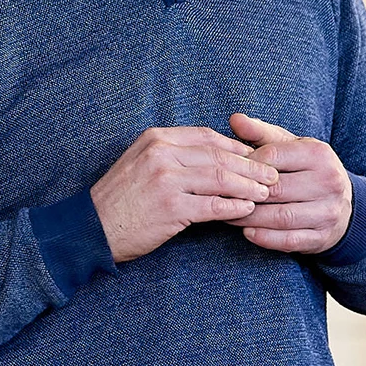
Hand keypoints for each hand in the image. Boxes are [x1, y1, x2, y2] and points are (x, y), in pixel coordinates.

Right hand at [90, 127, 280, 263]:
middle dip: (251, 166)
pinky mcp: (171, 207)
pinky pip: (214, 205)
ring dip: (249, 186)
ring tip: (266, 193)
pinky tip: (247, 210)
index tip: (255, 156)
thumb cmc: (121, 197)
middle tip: (273, 175)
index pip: (207, 136)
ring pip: (221, 178)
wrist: (92, 228)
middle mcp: (162, 154)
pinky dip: (235, 207)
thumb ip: (174, 152)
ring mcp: (166, 180)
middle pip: (219, 156)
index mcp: (156, 138)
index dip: (235, 146)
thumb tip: (217, 152)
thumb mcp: (142, 161)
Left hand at [224, 112, 353, 253]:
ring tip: (229, 215)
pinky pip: (289, 240)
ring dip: (249, 218)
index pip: (273, 156)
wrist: (344, 204)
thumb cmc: (308, 170)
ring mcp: (328, 211)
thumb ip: (262, 133)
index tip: (229, 170)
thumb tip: (234, 119)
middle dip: (244, 194)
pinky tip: (248, 232)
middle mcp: (329, 181)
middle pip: (275, 189)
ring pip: (280, 217)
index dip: (246, 164)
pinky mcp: (323, 237)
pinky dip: (265, 238)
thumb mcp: (291, 146)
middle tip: (220, 197)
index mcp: (319, 154)